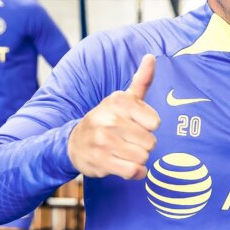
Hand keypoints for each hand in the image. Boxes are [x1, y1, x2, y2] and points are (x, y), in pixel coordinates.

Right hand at [67, 53, 160, 179]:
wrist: (74, 142)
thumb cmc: (105, 120)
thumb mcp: (122, 99)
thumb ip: (141, 80)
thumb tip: (151, 57)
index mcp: (118, 101)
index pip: (155, 122)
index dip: (148, 127)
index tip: (135, 124)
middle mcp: (109, 118)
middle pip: (150, 142)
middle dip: (143, 145)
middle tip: (127, 140)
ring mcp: (103, 140)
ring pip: (143, 157)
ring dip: (138, 159)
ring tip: (123, 151)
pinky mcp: (101, 161)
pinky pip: (133, 171)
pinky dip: (134, 172)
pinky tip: (124, 165)